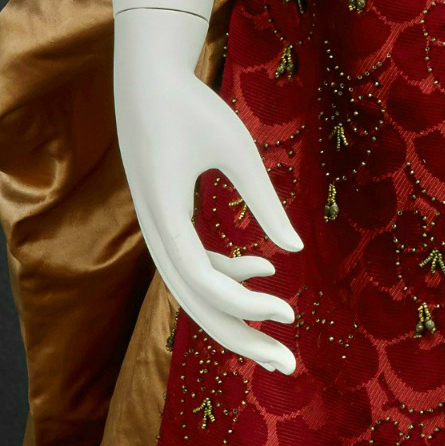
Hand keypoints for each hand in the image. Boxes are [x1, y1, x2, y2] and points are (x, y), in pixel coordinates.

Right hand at [112, 5, 302, 371]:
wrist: (147, 79)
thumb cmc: (193, 106)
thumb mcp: (238, 149)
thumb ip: (264, 200)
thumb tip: (297, 250)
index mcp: (164, 216)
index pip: (203, 282)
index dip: (246, 304)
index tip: (290, 311)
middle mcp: (154, 233)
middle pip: (195, 304)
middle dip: (242, 337)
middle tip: (288, 365)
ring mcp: (156, 231)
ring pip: (192, 291)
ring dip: (235, 316)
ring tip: (279, 337)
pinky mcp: (165, 222)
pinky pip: (193, 265)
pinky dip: (228, 275)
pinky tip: (265, 268)